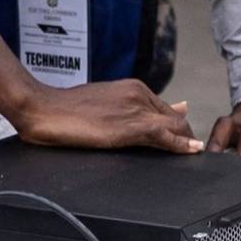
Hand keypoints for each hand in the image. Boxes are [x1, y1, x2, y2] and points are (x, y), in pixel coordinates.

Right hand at [14, 78, 198, 151]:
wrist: (44, 109)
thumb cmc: (68, 109)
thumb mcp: (104, 103)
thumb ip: (131, 107)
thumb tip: (154, 110)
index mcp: (132, 87)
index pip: (166, 109)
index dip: (177, 127)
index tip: (182, 140)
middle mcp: (138, 94)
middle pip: (174, 117)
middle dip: (184, 134)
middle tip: (190, 150)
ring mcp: (135, 108)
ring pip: (173, 125)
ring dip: (185, 140)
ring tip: (195, 152)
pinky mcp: (130, 125)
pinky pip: (164, 135)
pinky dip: (180, 144)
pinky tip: (192, 150)